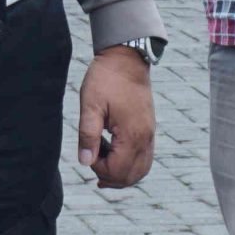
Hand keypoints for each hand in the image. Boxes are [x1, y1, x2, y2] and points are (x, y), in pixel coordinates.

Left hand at [75, 46, 155, 188]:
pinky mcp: (149, 128)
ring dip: (122, 173)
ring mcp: (150, 133)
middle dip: (111, 177)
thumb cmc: (106, 79)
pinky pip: (145, 157)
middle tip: (92, 163)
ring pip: (141, 169)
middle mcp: (146, 137)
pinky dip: (130, 164)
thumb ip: (87, 135)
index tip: (88, 152)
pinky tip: (113, 155)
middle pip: (132, 176)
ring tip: (102, 165)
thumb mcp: (90, 105)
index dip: (98, 168)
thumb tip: (84, 163)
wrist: (127, 58)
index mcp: (132, 134)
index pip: (118, 171)